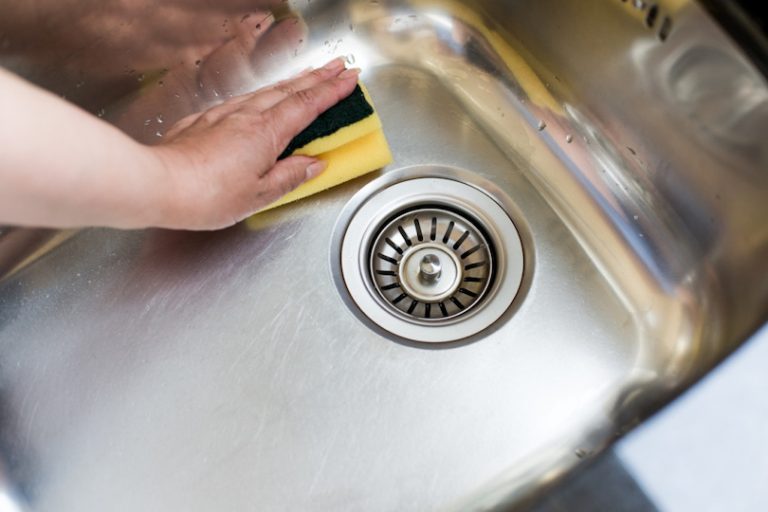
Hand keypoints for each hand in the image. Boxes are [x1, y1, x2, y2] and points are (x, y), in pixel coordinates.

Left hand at [151, 58, 358, 229]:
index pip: (307, 105)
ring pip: (265, 92)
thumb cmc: (206, 195)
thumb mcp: (260, 194)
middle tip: (338, 67)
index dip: (332, 91)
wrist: (159, 185)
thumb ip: (290, 176)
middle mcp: (246, 116)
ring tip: (308, 78)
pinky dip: (262, 95)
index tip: (350, 79)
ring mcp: (223, 115)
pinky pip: (242, 101)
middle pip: (289, 90)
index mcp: (266, 132)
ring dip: (292, 83)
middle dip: (317, 77)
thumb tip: (313, 165)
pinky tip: (262, 99)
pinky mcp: (204, 121)